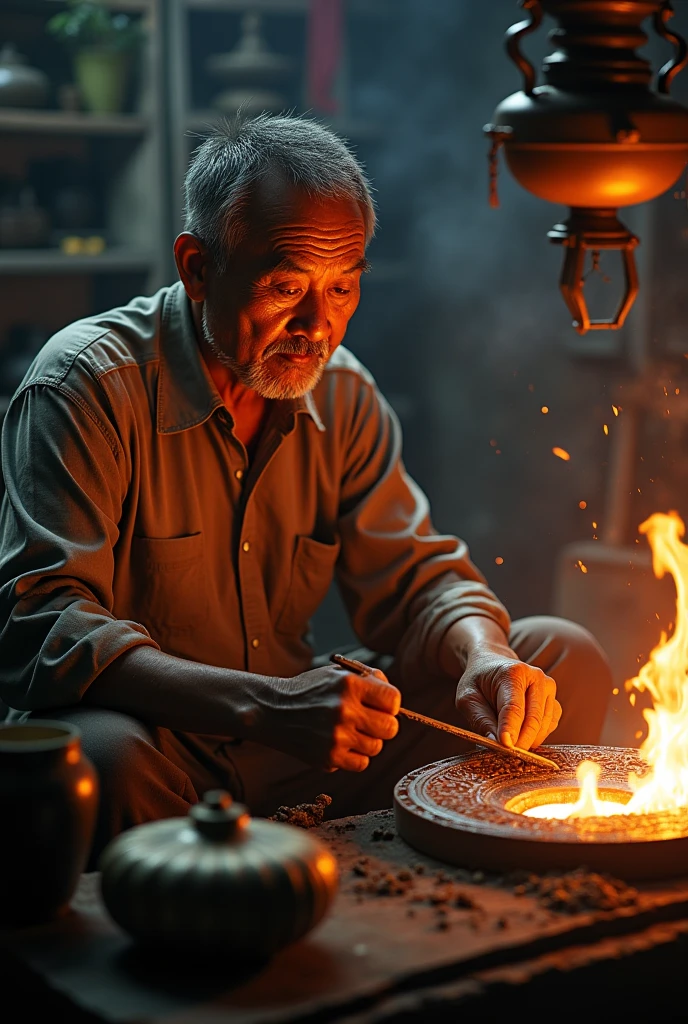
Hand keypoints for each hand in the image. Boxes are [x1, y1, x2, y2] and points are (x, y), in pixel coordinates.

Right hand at [259, 665, 400, 770]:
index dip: (390, 703)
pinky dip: (355, 756)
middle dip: (383, 724)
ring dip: (367, 741)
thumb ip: (368, 679)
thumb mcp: (337, 673)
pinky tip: (342, 744)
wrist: (273, 710)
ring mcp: (337, 736)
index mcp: (349, 684)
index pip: (393, 700)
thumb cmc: (310, 690)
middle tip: (370, 721)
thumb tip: (394, 700)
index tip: (381, 705)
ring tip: (350, 731)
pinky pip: (361, 763)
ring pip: (376, 747)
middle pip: (390, 728)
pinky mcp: (329, 757)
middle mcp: (345, 710)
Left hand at [454, 646, 561, 749]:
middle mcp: (536, 677)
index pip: (514, 706)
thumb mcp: (467, 697)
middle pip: (533, 719)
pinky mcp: (554, 701)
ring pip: (543, 726)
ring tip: (507, 738)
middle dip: (520, 741)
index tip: (505, 746)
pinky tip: (520, 732)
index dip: (510, 728)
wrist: (493, 664)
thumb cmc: (479, 682)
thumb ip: (480, 719)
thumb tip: (496, 743)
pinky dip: (536, 736)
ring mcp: (549, 689)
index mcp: (512, 672)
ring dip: (526, 740)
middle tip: (505, 754)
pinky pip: (550, 727)